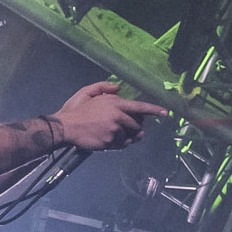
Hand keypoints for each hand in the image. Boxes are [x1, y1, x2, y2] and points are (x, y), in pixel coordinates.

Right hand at [51, 80, 167, 153]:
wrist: (65, 127)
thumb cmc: (75, 110)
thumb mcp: (88, 92)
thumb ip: (104, 87)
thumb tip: (117, 89)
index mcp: (115, 103)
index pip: (139, 107)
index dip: (154, 110)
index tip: (165, 113)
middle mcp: (117, 116)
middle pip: (136, 124)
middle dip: (135, 127)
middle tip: (124, 127)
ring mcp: (114, 130)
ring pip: (129, 136)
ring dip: (125, 136)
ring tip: (113, 133)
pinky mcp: (109, 142)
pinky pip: (121, 144)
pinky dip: (118, 143)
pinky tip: (108, 139)